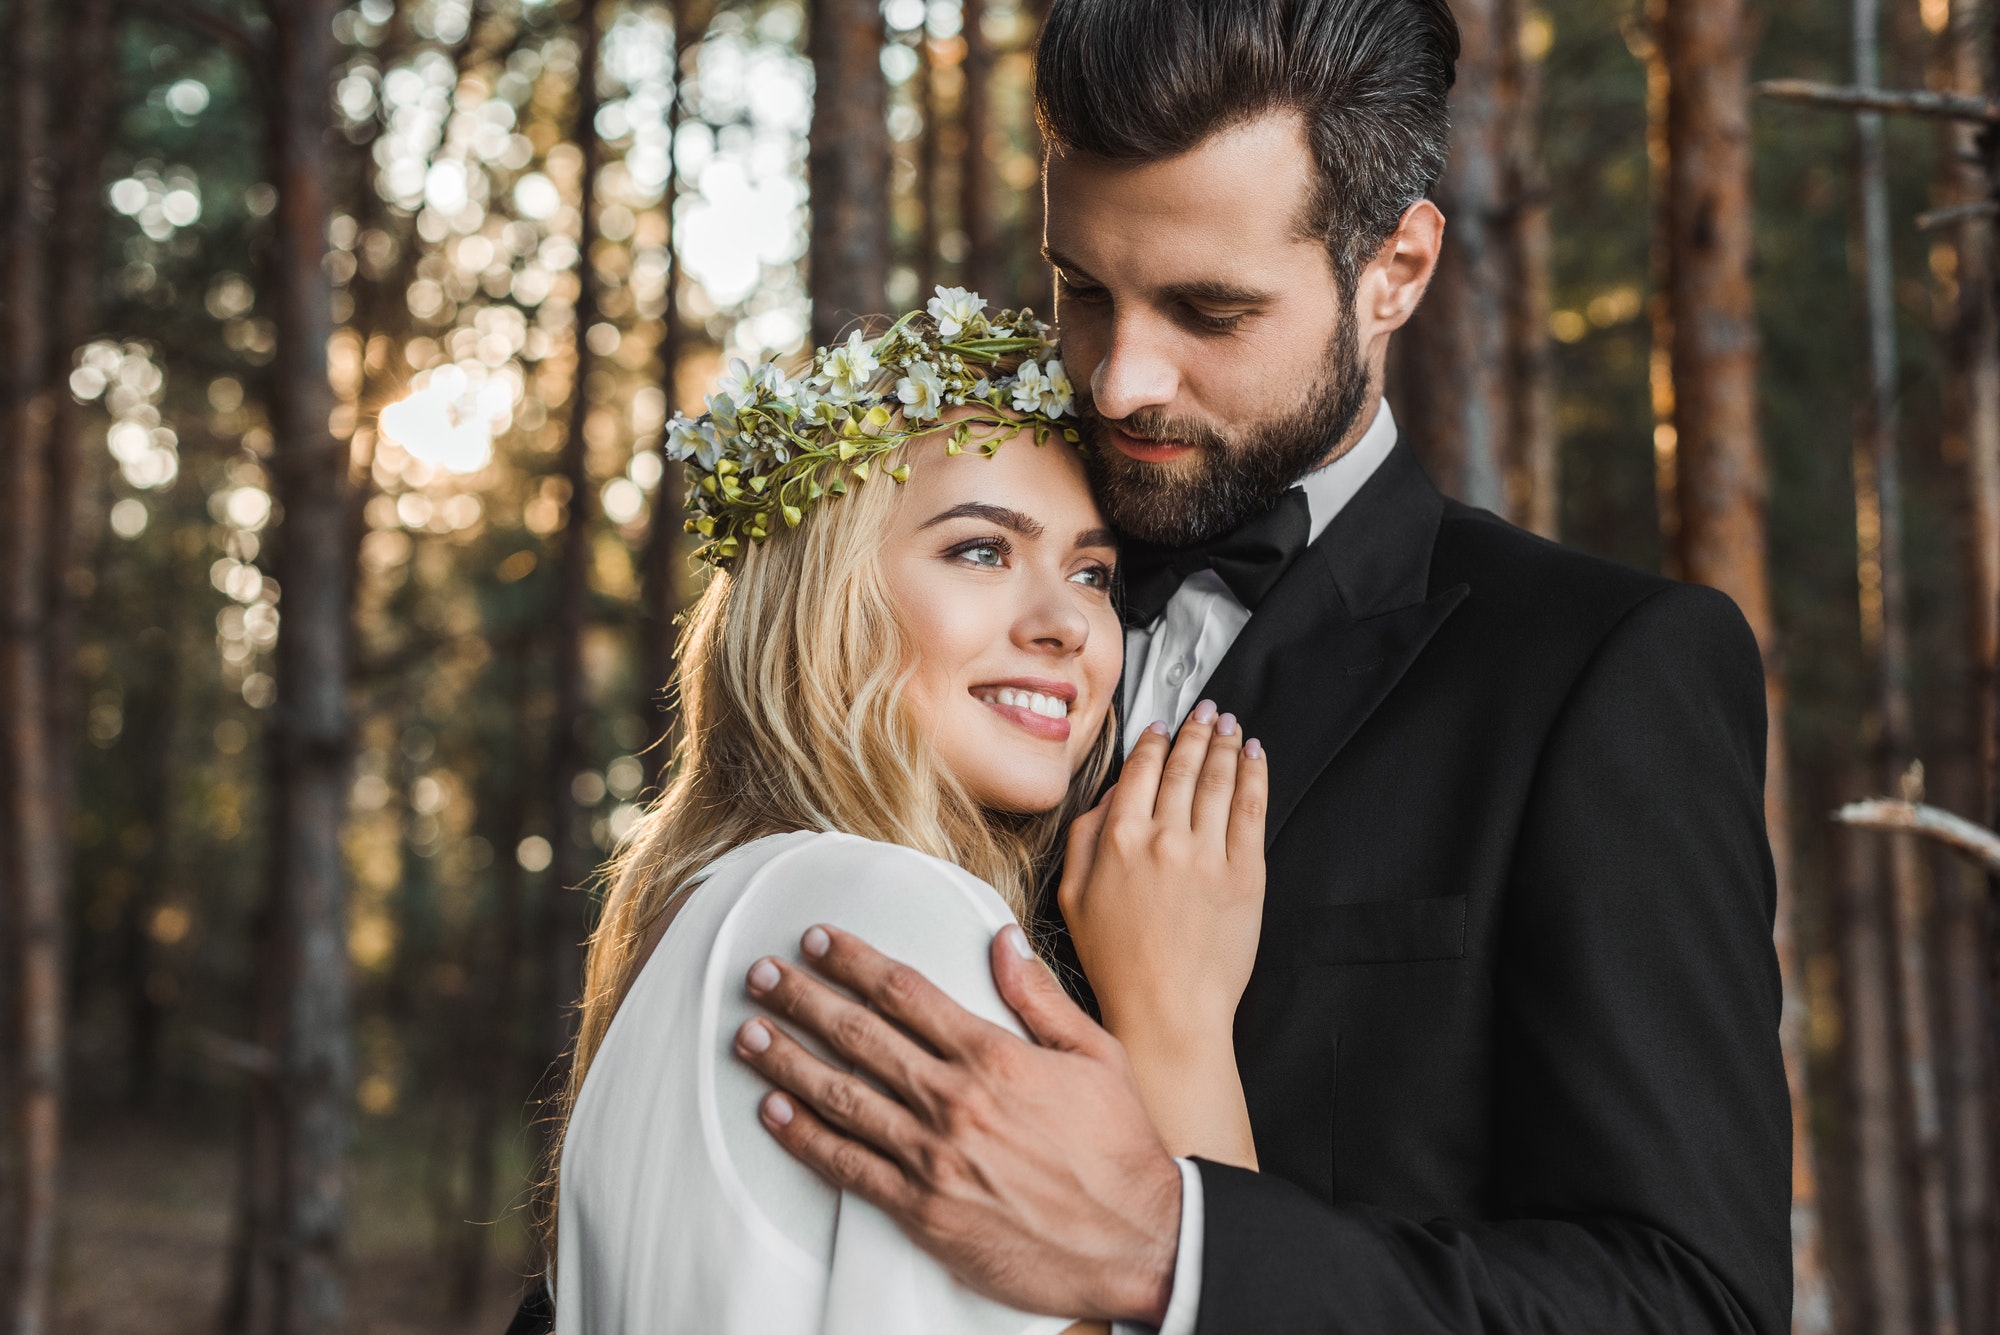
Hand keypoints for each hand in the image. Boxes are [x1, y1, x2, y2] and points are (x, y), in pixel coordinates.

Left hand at [734, 924, 1182, 1323]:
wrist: (1138, 1242)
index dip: (852, 960)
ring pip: (842, 1096)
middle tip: (760, 975)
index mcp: (994, 1056)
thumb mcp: (1097, 1055)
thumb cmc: (1119, 1148)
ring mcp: (934, 1158)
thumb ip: (1040, 997)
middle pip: (859, 1036)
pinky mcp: (924, 1211)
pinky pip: (849, 1167)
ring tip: (747, 1032)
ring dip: (787, 1060)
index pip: (904, 992)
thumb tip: (1001, 940)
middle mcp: (955, 1101)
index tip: (816, 940)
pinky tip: (772, 1110)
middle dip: (802, 999)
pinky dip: (804, 1137)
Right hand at [1058, 701, 1266, 1071]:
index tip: (1163, 727)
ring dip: (1226, 744)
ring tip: (1231, 726)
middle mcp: (1164, 838)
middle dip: (1197, 730)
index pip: (1141, 770)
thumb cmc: (1118, 963)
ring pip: (1220, 779)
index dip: (1155, 741)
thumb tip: (1106, 797)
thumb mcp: (1072, 896)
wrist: (1167, 1010)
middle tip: (1206, 711)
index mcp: (1118, 839)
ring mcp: (1208, 854)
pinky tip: (1255, 757)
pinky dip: (1254, 775)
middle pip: (1185, 765)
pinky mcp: (1245, 873)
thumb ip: (1083, 837)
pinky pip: (1251, 809)